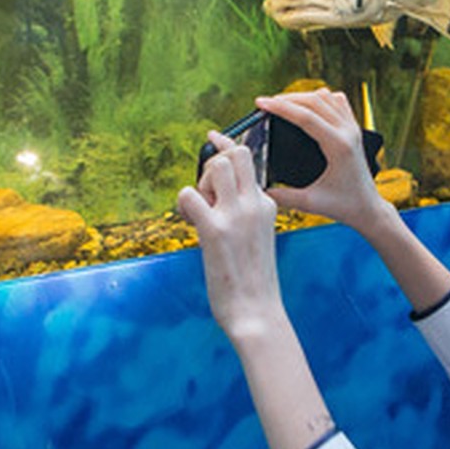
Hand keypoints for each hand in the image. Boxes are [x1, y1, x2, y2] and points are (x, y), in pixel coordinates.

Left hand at [177, 134, 284, 343]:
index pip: (248, 162)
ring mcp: (236, 216)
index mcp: (267, 205)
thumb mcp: (258, 236)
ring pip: (216, 166)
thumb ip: (246, 213)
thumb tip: (217, 195)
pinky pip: (189, 196)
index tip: (214, 136)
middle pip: (234, 155)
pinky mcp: (215, 230)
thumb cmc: (253, 279)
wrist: (258, 312)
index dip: (227, 145)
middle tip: (206, 195)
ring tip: (201, 211)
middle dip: (214, 165)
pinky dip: (182, 205)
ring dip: (200, 184)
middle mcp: (255, 205)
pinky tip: (190, 223)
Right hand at [257, 87, 388, 234]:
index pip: (306, 117)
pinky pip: (337, 101)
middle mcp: (348, 132)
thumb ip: (283, 196)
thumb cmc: (344, 206)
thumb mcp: (310, 203)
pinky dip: (319, 98)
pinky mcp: (354, 128)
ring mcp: (353, 128)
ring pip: (326, 97)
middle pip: (314, 101)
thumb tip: (259, 189)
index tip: (261, 103)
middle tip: (265, 103)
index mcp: (339, 147)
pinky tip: (307, 105)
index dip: (280, 107)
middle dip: (286, 98)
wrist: (368, 208)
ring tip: (282, 103)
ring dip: (302, 96)